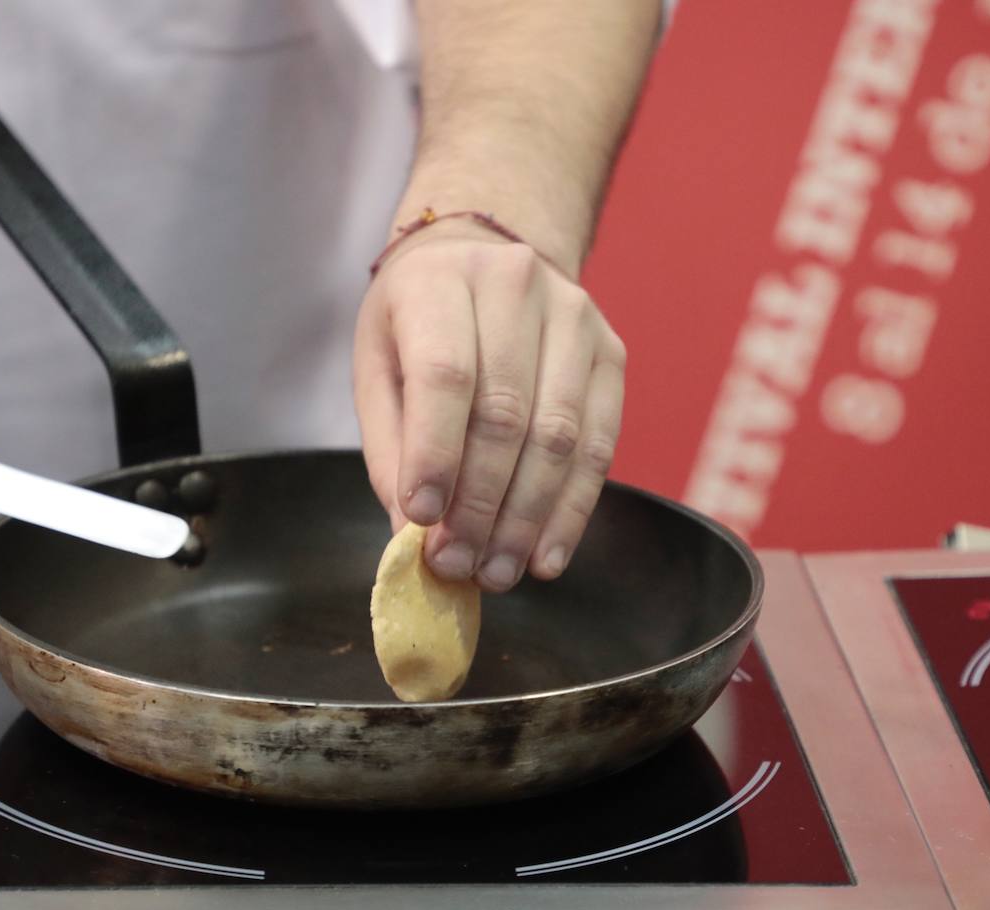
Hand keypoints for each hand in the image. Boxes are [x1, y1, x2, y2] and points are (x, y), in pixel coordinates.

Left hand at [354, 224, 625, 591]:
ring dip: (527, 518)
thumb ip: (391, 448)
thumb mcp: (379, 367)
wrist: (483, 255)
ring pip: (558, 435)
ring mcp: (575, 317)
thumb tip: (412, 534)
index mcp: (440, 281)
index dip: (435, 454)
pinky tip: (546, 555)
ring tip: (498, 573)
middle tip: (458, 565)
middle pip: (506, 414)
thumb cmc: (418, 322)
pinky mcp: (611, 353)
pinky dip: (572, 510)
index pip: (446, 375)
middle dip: (481, 504)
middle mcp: (515, 286)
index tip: (422, 522)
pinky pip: (599, 444)